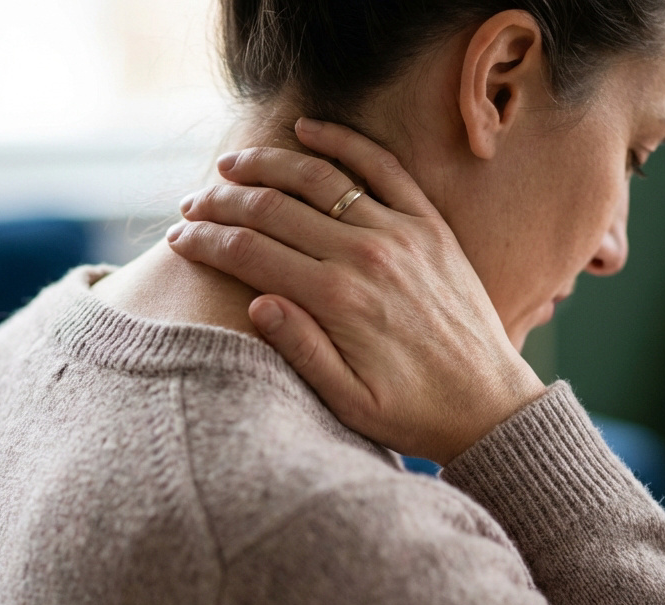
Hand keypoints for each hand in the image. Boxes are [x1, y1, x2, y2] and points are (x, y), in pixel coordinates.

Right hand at [168, 118, 545, 464]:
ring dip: (267, 165)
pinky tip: (308, 131)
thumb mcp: (348, 403)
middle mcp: (364, 256)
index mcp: (336, 301)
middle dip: (221, 202)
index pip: (249, 252)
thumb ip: (301, 351)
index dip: (205, 242)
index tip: (178, 240)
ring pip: (319, 178)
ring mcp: (400, 233)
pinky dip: (342, 142)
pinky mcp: (429, 225)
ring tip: (231, 166)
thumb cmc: (412, 413)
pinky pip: (382, 167)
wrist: (487, 405)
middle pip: (273, 209)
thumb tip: (256, 302)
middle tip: (191, 204)